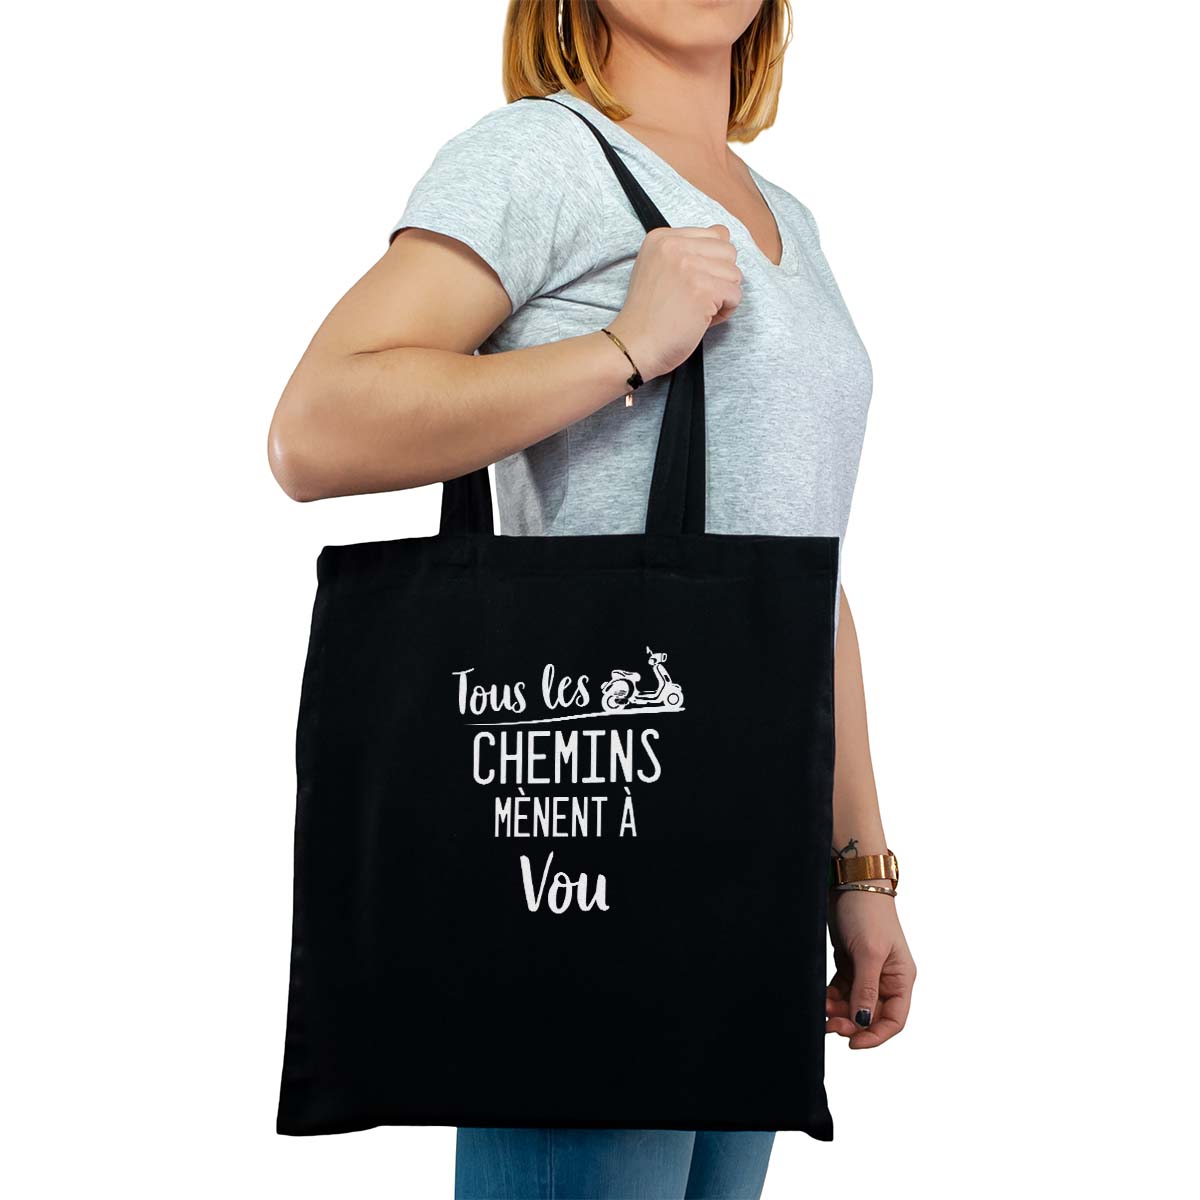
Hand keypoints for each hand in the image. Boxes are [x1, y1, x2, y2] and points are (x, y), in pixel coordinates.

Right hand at [607, 224, 741, 381]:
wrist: (634, 345)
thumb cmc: (649, 315)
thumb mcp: (658, 268)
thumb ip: (687, 250)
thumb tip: (725, 233)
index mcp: (662, 237)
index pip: (716, 234)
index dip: (711, 265)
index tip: (689, 284)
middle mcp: (674, 245)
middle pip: (728, 252)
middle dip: (720, 278)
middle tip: (695, 299)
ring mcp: (688, 266)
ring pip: (735, 274)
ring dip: (722, 297)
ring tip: (697, 310)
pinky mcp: (702, 289)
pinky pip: (735, 295)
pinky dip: (724, 312)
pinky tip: (701, 320)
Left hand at [826, 890, 915, 1048]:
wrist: (850, 882)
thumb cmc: (867, 913)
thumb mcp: (869, 953)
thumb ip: (866, 989)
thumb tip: (863, 1022)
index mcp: (901, 978)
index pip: (894, 1020)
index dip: (875, 1036)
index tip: (853, 1044)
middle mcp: (886, 978)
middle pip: (870, 1015)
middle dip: (851, 1024)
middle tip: (829, 1025)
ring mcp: (867, 971)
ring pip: (853, 1005)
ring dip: (838, 1012)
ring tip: (822, 1009)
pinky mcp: (849, 963)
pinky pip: (841, 991)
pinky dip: (831, 998)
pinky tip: (821, 999)